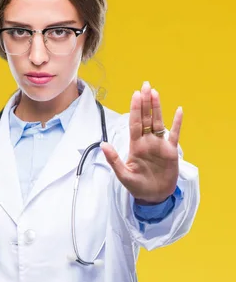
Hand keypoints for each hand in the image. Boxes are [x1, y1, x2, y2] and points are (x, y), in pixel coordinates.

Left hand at [101, 81, 181, 203]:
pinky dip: (177, 123)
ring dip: (157, 108)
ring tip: (155, 93)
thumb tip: (103, 144)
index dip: (135, 109)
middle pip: (146, 118)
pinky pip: (175, 134)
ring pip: (158, 122)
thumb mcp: (123, 174)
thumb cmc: (137, 186)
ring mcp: (159, 145)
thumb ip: (114, 159)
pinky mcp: (171, 151)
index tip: (135, 95)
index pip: (135, 123)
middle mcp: (147, 141)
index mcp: (135, 145)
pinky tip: (179, 110)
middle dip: (145, 102)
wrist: (153, 196)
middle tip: (145, 85)